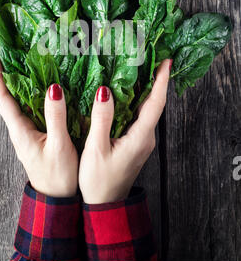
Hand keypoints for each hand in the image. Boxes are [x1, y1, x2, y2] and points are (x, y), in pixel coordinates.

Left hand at [0, 56, 77, 196]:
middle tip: (9, 56)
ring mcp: (27, 134)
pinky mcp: (36, 137)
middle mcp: (20, 131)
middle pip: (9, 99)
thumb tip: (53, 88)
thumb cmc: (58, 175)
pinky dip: (32, 97)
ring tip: (23, 67)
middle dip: (6, 77)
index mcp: (21, 131)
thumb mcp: (59, 144)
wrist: (58, 198)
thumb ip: (55, 116)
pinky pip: (31, 112)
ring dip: (18, 85)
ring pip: (19, 105)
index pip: (5, 99)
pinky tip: (42, 91)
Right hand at [79, 59, 170, 203]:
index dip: (161, 82)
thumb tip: (105, 90)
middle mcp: (145, 137)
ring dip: (145, 88)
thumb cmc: (99, 180)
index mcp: (139, 137)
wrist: (105, 204)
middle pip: (154, 103)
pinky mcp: (135, 142)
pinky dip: (136, 100)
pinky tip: (126, 91)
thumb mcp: (96, 149)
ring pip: (147, 109)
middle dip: (154, 79)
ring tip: (139, 67)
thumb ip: (101, 119)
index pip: (155, 104)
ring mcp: (141, 140)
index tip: (165, 62)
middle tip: (150, 56)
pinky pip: (139, 115)